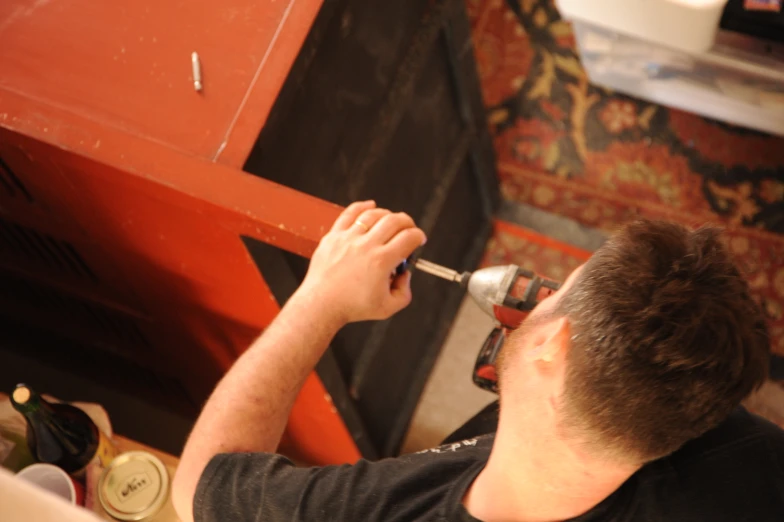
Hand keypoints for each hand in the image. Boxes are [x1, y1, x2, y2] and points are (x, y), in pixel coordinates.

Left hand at [295, 201, 426, 325]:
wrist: (321, 305)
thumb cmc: (352, 307)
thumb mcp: (388, 308)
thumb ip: (404, 291)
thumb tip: (405, 273)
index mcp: (382, 261)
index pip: (409, 238)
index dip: (419, 237)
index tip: (419, 240)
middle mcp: (366, 246)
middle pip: (394, 221)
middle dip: (407, 223)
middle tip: (409, 229)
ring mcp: (348, 238)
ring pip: (374, 214)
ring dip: (388, 215)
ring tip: (391, 222)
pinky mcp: (334, 236)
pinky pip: (349, 214)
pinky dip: (363, 206)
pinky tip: (371, 206)